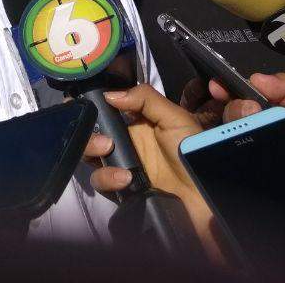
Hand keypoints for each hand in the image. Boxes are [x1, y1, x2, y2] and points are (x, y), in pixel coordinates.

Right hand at [84, 84, 227, 262]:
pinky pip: (101, 182)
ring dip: (91, 152)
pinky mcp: (120, 188)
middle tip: (103, 140)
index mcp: (136, 122)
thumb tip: (109, 94)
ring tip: (108, 152)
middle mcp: (125, 141)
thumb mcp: (174, 117)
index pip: (104, 110)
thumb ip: (145, 99)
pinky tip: (125, 178)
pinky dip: (107, 178)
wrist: (203, 191)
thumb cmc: (191, 149)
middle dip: (87, 133)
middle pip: (89, 133)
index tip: (81, 103)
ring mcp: (120, 165)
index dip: (89, 106)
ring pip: (89, 156)